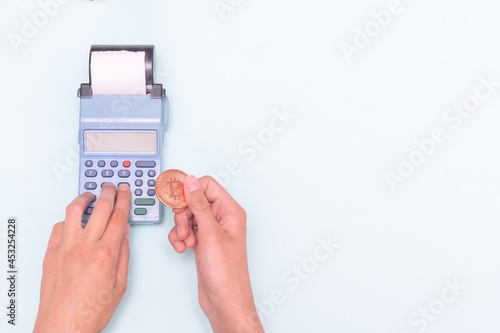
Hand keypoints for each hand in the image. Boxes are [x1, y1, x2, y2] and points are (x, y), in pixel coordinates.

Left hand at [34, 183, 131, 332]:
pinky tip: (73, 220)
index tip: (125, 191)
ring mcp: (64, 248)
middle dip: (108, 192)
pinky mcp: (50, 254)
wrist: (63, 327)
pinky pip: (58, 227)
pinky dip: (68, 219)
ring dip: (84, 198)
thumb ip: (123, 255)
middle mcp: (84, 247)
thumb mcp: (120, 285)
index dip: (124, 199)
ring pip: (74, 211)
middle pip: (100, 208)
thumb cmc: (90, 312)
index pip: (118, 216)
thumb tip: (123, 234)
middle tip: (112, 186)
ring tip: (90, 195)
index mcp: (106, 254)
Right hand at [169, 176, 263, 331]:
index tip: (176, 200)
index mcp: (230, 211)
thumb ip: (199, 205)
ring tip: (185, 240)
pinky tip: (182, 247)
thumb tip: (190, 182)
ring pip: (188, 216)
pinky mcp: (203, 241)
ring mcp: (212, 230)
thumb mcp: (210, 234)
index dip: (189, 190)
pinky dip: (180, 237)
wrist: (224, 301)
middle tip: (184, 227)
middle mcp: (222, 218)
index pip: (207, 185)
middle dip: (183, 213)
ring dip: (180, 227)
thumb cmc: (226, 273)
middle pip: (194, 200)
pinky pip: (186, 230)